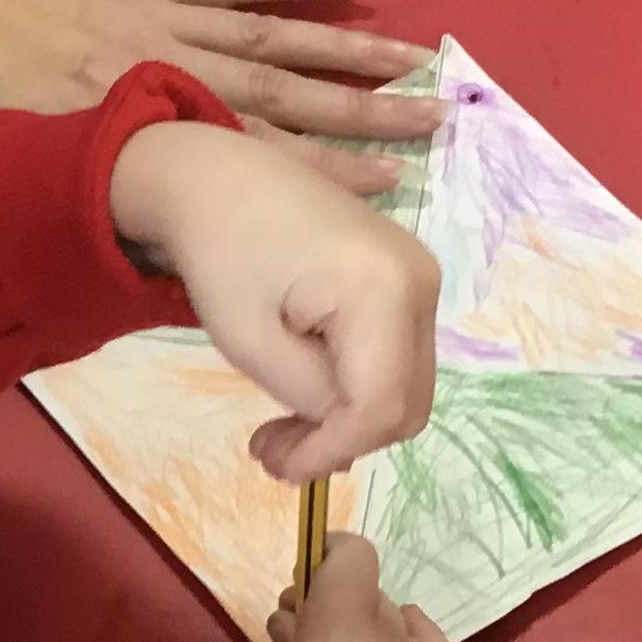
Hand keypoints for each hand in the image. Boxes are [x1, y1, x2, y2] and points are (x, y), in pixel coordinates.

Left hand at [0, 0, 441, 193]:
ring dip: (347, 47)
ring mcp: (171, 17)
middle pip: (287, 95)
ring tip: (414, 59)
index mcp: (148, 124)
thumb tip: (130, 248)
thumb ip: (84, 199)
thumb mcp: (25, 165)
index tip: (389, 187)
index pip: (256, 153)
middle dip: (361, 114)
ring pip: (276, 35)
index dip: (323, 174)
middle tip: (433, 125)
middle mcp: (177, 70)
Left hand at [110, 119, 439, 479]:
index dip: (333, 449)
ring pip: (404, 387)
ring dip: (348, 420)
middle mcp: (421, 281)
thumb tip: (344, 440)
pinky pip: (395, 358)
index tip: (277, 467)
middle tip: (272, 451)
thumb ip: (308, 398)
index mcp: (384, 288)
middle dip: (342, 441)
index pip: (381, 405)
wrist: (219, 174)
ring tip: (279, 426)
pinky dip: (355, 387)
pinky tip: (302, 387)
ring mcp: (420, 277)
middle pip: (406, 403)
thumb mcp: (252, 342)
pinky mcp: (407, 278)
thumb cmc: (221, 252)